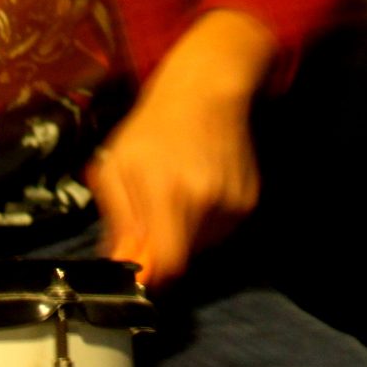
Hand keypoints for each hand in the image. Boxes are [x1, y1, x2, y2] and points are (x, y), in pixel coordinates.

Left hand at [88, 9, 274, 285]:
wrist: (204, 92)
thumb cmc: (153, 128)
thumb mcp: (117, 165)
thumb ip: (118, 220)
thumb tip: (122, 266)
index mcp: (166, 189)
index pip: (167, 262)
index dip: (153, 274)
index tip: (142, 267)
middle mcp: (205, 198)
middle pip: (183, 259)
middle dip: (164, 247)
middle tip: (154, 213)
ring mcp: (232, 200)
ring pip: (202, 247)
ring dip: (185, 233)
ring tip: (178, 191)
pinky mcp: (249, 201)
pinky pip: (221, 232)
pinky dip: (206, 221)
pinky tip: (199, 188)